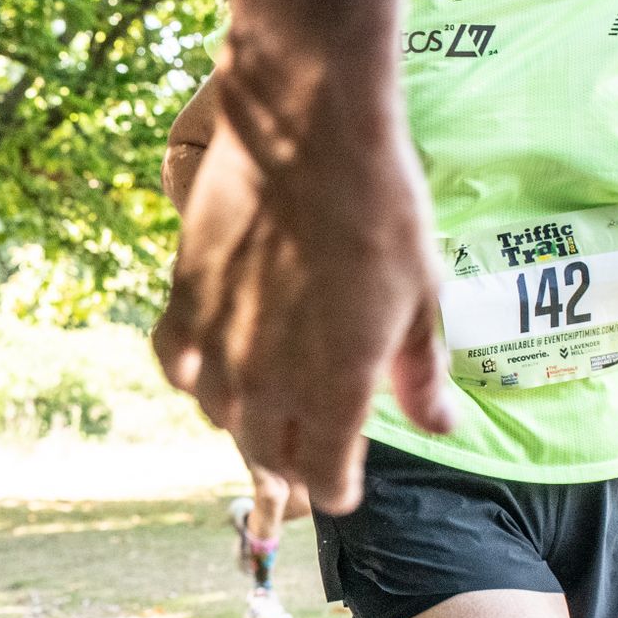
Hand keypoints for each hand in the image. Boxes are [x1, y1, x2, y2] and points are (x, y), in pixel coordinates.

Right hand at [151, 48, 450, 513]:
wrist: (307, 130)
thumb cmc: (380, 208)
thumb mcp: (422, 295)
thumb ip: (421, 373)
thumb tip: (441, 425)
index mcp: (336, 393)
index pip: (326, 482)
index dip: (339, 487)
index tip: (345, 480)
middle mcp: (268, 385)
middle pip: (269, 456)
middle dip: (293, 459)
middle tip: (308, 444)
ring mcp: (217, 348)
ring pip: (220, 416)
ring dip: (245, 418)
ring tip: (265, 398)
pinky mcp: (181, 305)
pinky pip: (176, 367)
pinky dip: (195, 374)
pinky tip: (212, 361)